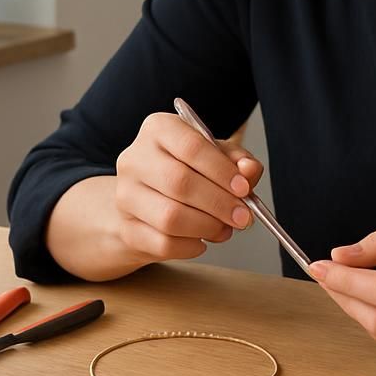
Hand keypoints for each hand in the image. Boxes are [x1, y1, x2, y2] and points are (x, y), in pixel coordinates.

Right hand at [112, 112, 263, 262]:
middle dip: (219, 203)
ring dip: (207, 227)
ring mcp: (126, 194)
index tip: (244, 188)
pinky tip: (201, 241)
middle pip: (180, 182)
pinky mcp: (126, 228)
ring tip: (224, 229)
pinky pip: (163, 243)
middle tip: (242, 216)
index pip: (191, 146)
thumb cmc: (187, 173)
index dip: (222, 170)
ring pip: (170, 217)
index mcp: (159, 129)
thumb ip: (238, 161)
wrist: (146, 203)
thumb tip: (249, 171)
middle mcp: (135, 158)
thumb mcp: (216, 157)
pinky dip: (190, 247)